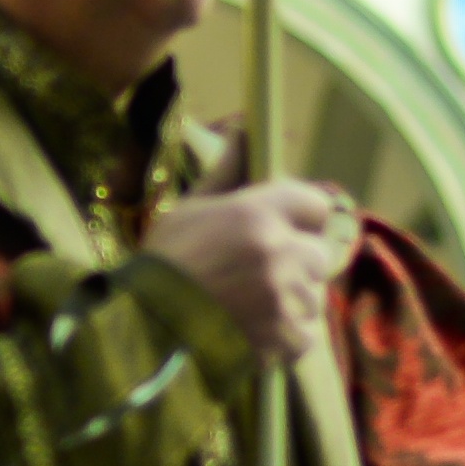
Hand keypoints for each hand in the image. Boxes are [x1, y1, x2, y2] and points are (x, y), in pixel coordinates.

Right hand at [148, 178, 353, 365]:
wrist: (146, 332)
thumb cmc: (163, 265)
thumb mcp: (188, 210)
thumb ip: (226, 172)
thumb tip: (243, 127)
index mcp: (257, 214)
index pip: (316, 204)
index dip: (302, 216)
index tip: (285, 227)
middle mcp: (280, 252)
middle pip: (319, 253)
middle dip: (297, 262)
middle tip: (260, 274)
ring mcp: (286, 298)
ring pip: (312, 296)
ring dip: (291, 301)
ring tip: (250, 308)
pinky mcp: (287, 338)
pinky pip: (306, 334)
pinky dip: (286, 336)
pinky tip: (255, 332)